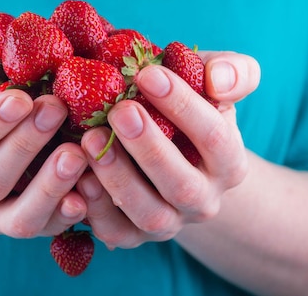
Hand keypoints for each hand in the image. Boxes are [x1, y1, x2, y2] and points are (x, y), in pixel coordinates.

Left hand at [76, 52, 260, 247]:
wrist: (170, 153)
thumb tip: (217, 80)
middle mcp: (204, 200)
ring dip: (118, 177)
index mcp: (229, 161)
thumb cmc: (187, 108)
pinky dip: (95, 208)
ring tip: (90, 139)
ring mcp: (169, 223)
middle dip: (149, 147)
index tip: (148, 74)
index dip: (182, 105)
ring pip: (149, 214)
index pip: (214, 136)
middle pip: (182, 184)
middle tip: (119, 111)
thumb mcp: (212, 85)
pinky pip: (116, 232)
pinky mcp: (134, 236)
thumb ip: (230, 72)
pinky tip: (77, 175)